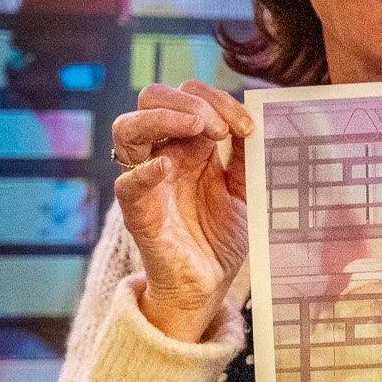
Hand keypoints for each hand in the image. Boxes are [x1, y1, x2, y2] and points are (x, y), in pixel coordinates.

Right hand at [110, 81, 251, 342]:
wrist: (209, 284)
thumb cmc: (220, 235)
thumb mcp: (244, 187)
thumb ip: (246, 154)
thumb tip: (256, 119)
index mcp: (188, 145)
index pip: (187, 97)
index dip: (218, 100)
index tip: (249, 126)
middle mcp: (162, 154)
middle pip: (151, 98)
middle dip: (189, 102)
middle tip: (221, 129)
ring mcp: (146, 181)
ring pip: (127, 128)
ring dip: (164, 118)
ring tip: (199, 130)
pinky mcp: (138, 213)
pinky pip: (126, 184)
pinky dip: (143, 170)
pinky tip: (167, 166)